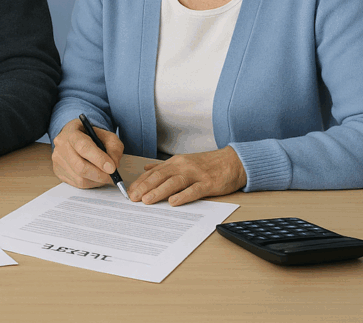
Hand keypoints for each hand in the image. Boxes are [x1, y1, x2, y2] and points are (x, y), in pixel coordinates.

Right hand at [51, 117, 123, 188]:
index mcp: (72, 133)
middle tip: (111, 176)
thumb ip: (114, 148)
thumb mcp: (107, 136)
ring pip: (79, 178)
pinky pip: (77, 184)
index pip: (84, 147)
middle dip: (100, 174)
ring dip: (96, 181)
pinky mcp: (58, 171)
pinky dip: (90, 183)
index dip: (99, 159)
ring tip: (104, 176)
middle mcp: (61, 146)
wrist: (75, 137)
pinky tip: (95, 177)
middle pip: (80, 166)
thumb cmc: (91, 136)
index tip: (112, 168)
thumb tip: (114, 166)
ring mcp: (58, 160)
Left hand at [128, 147, 246, 206]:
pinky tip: (173, 202)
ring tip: (146, 200)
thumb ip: (164, 166)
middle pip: (160, 176)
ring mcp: (196, 175)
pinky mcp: (209, 183)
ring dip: (159, 191)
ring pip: (174, 182)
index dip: (140, 182)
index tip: (128, 191)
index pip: (153, 172)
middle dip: (144, 187)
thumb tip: (146, 168)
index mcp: (175, 163)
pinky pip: (194, 190)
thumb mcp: (183, 162)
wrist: (233, 161)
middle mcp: (183, 167)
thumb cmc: (207, 164)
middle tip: (132, 197)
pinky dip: (183, 196)